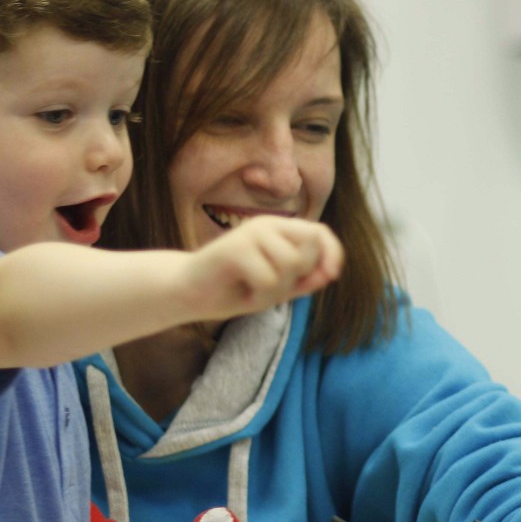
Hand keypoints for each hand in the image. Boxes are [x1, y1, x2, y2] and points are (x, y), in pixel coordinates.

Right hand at [185, 217, 343, 320]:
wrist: (188, 293)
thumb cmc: (234, 290)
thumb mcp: (276, 288)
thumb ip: (303, 280)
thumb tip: (330, 273)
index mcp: (277, 230)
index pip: (319, 232)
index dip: (332, 252)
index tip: (332, 275)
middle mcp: (265, 225)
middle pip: (308, 250)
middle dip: (298, 278)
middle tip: (272, 289)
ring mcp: (249, 234)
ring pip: (290, 265)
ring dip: (276, 291)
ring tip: (255, 292)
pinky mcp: (234, 248)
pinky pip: (268, 279)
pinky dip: (260, 296)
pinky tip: (243, 293)